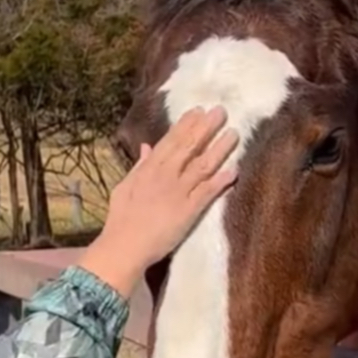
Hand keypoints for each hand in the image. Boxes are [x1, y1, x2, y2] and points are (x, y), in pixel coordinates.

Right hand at [78, 106, 238, 296]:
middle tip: (221, 111)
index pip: (170, 141)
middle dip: (206, 128)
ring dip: (219, 149)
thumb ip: (139, 165)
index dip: (186, 125)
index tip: (199, 110)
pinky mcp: (189, 211)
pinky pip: (208, 192)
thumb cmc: (122, 219)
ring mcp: (178, 192)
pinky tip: (235, 170)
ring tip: (234, 134)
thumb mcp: (125, 187)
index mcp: (148, 169)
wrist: (124, 246)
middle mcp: (164, 176)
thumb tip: (147, 146)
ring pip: (202, 165)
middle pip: (189, 147)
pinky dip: (221, 180)